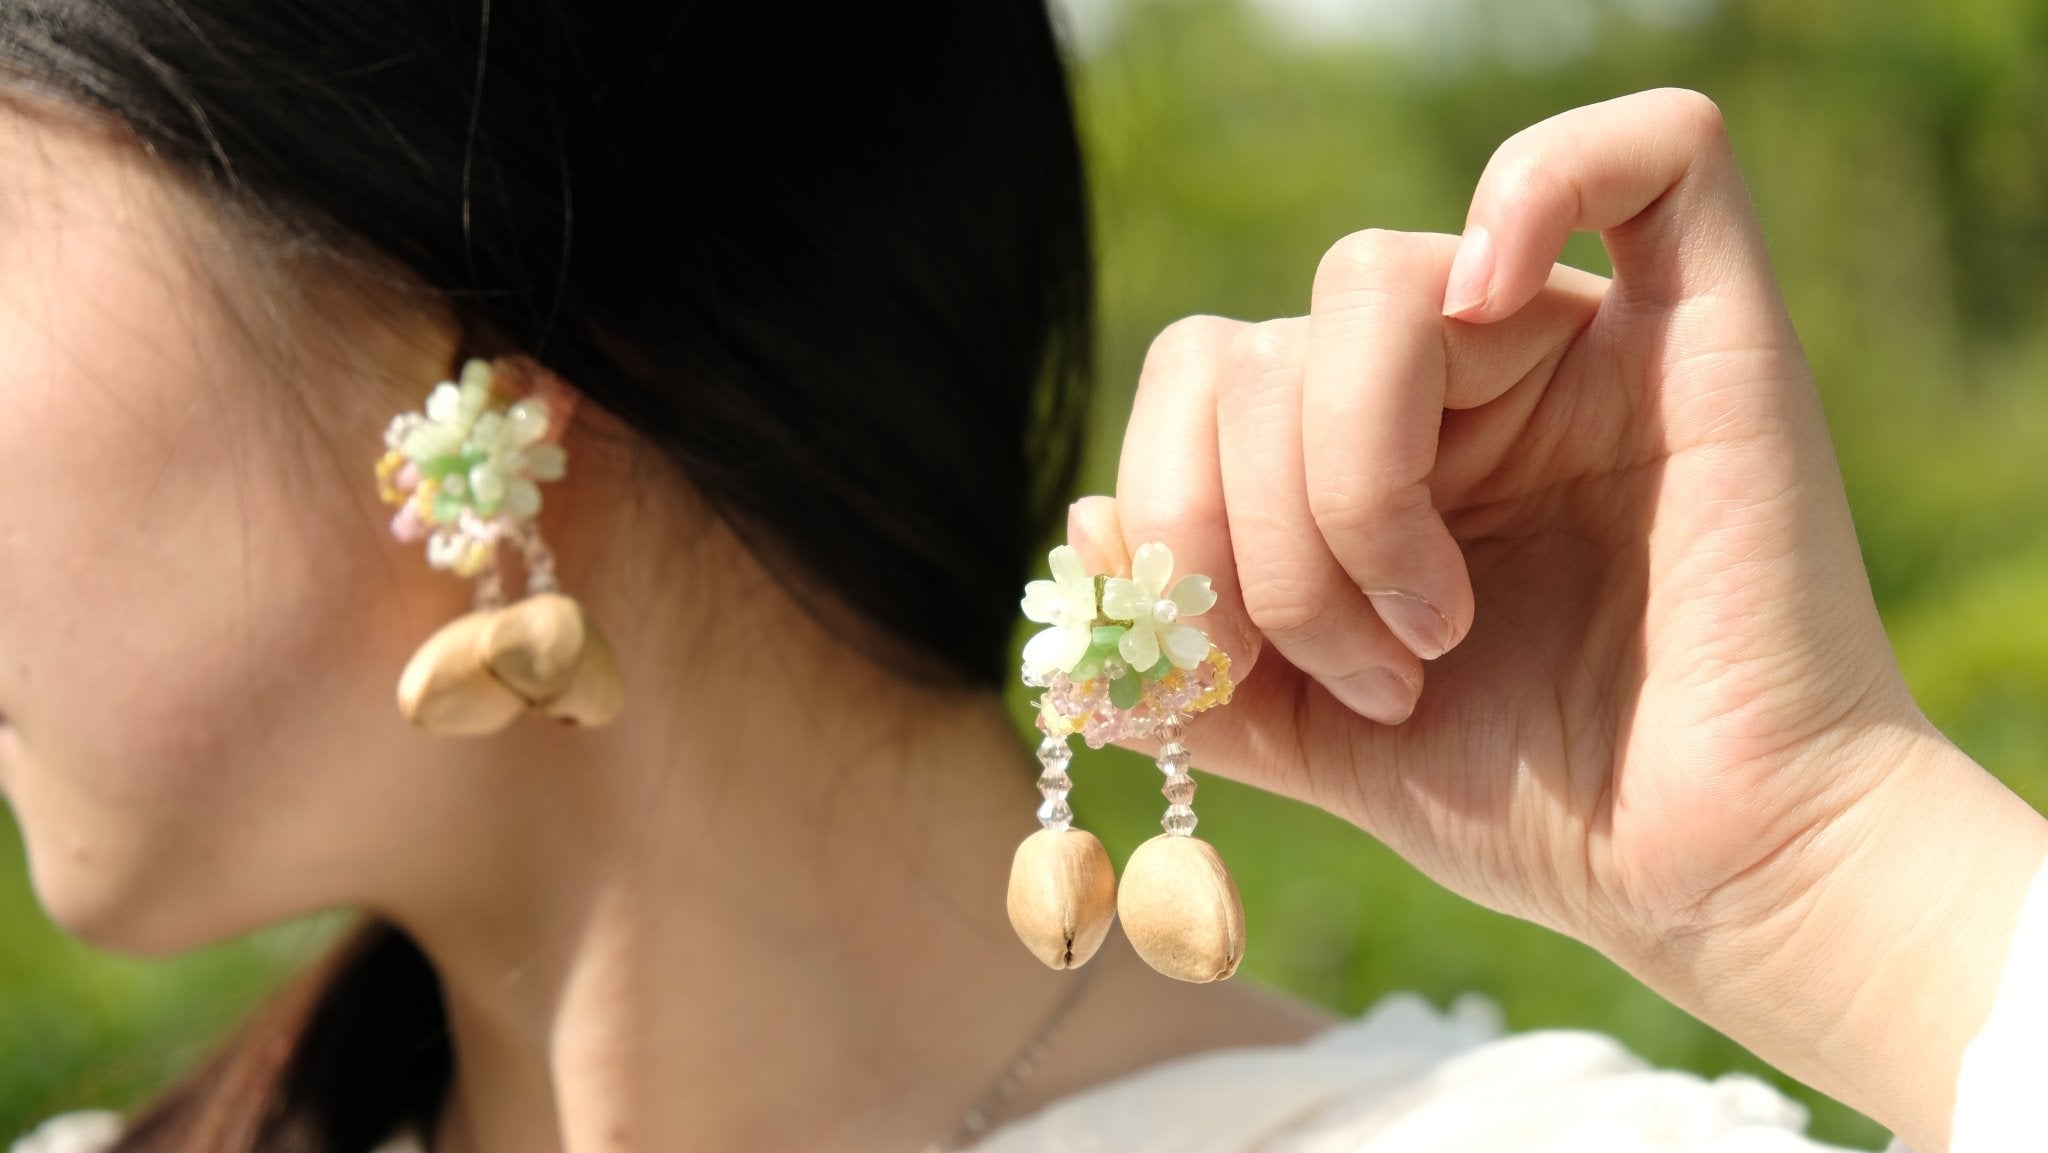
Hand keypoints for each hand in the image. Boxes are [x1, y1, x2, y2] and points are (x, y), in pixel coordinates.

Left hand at [1081, 89, 2047, 1148]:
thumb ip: (1190, 657)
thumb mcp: (1314, 736)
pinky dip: (1540, 185)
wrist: (1709, 874)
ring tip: (1433, 631)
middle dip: (1257, 534)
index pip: (1202, 382)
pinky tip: (1491, 306)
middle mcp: (1464, 383)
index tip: (1233, 674)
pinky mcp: (1708, 331)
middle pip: (1258, 343)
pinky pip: (1651, 152)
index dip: (1168, 515)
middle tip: (1366, 669)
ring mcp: (1580, 345)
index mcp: (1373, 452)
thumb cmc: (1537, 808)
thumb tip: (1079, 527)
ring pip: (1371, 283)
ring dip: (1354, 485)